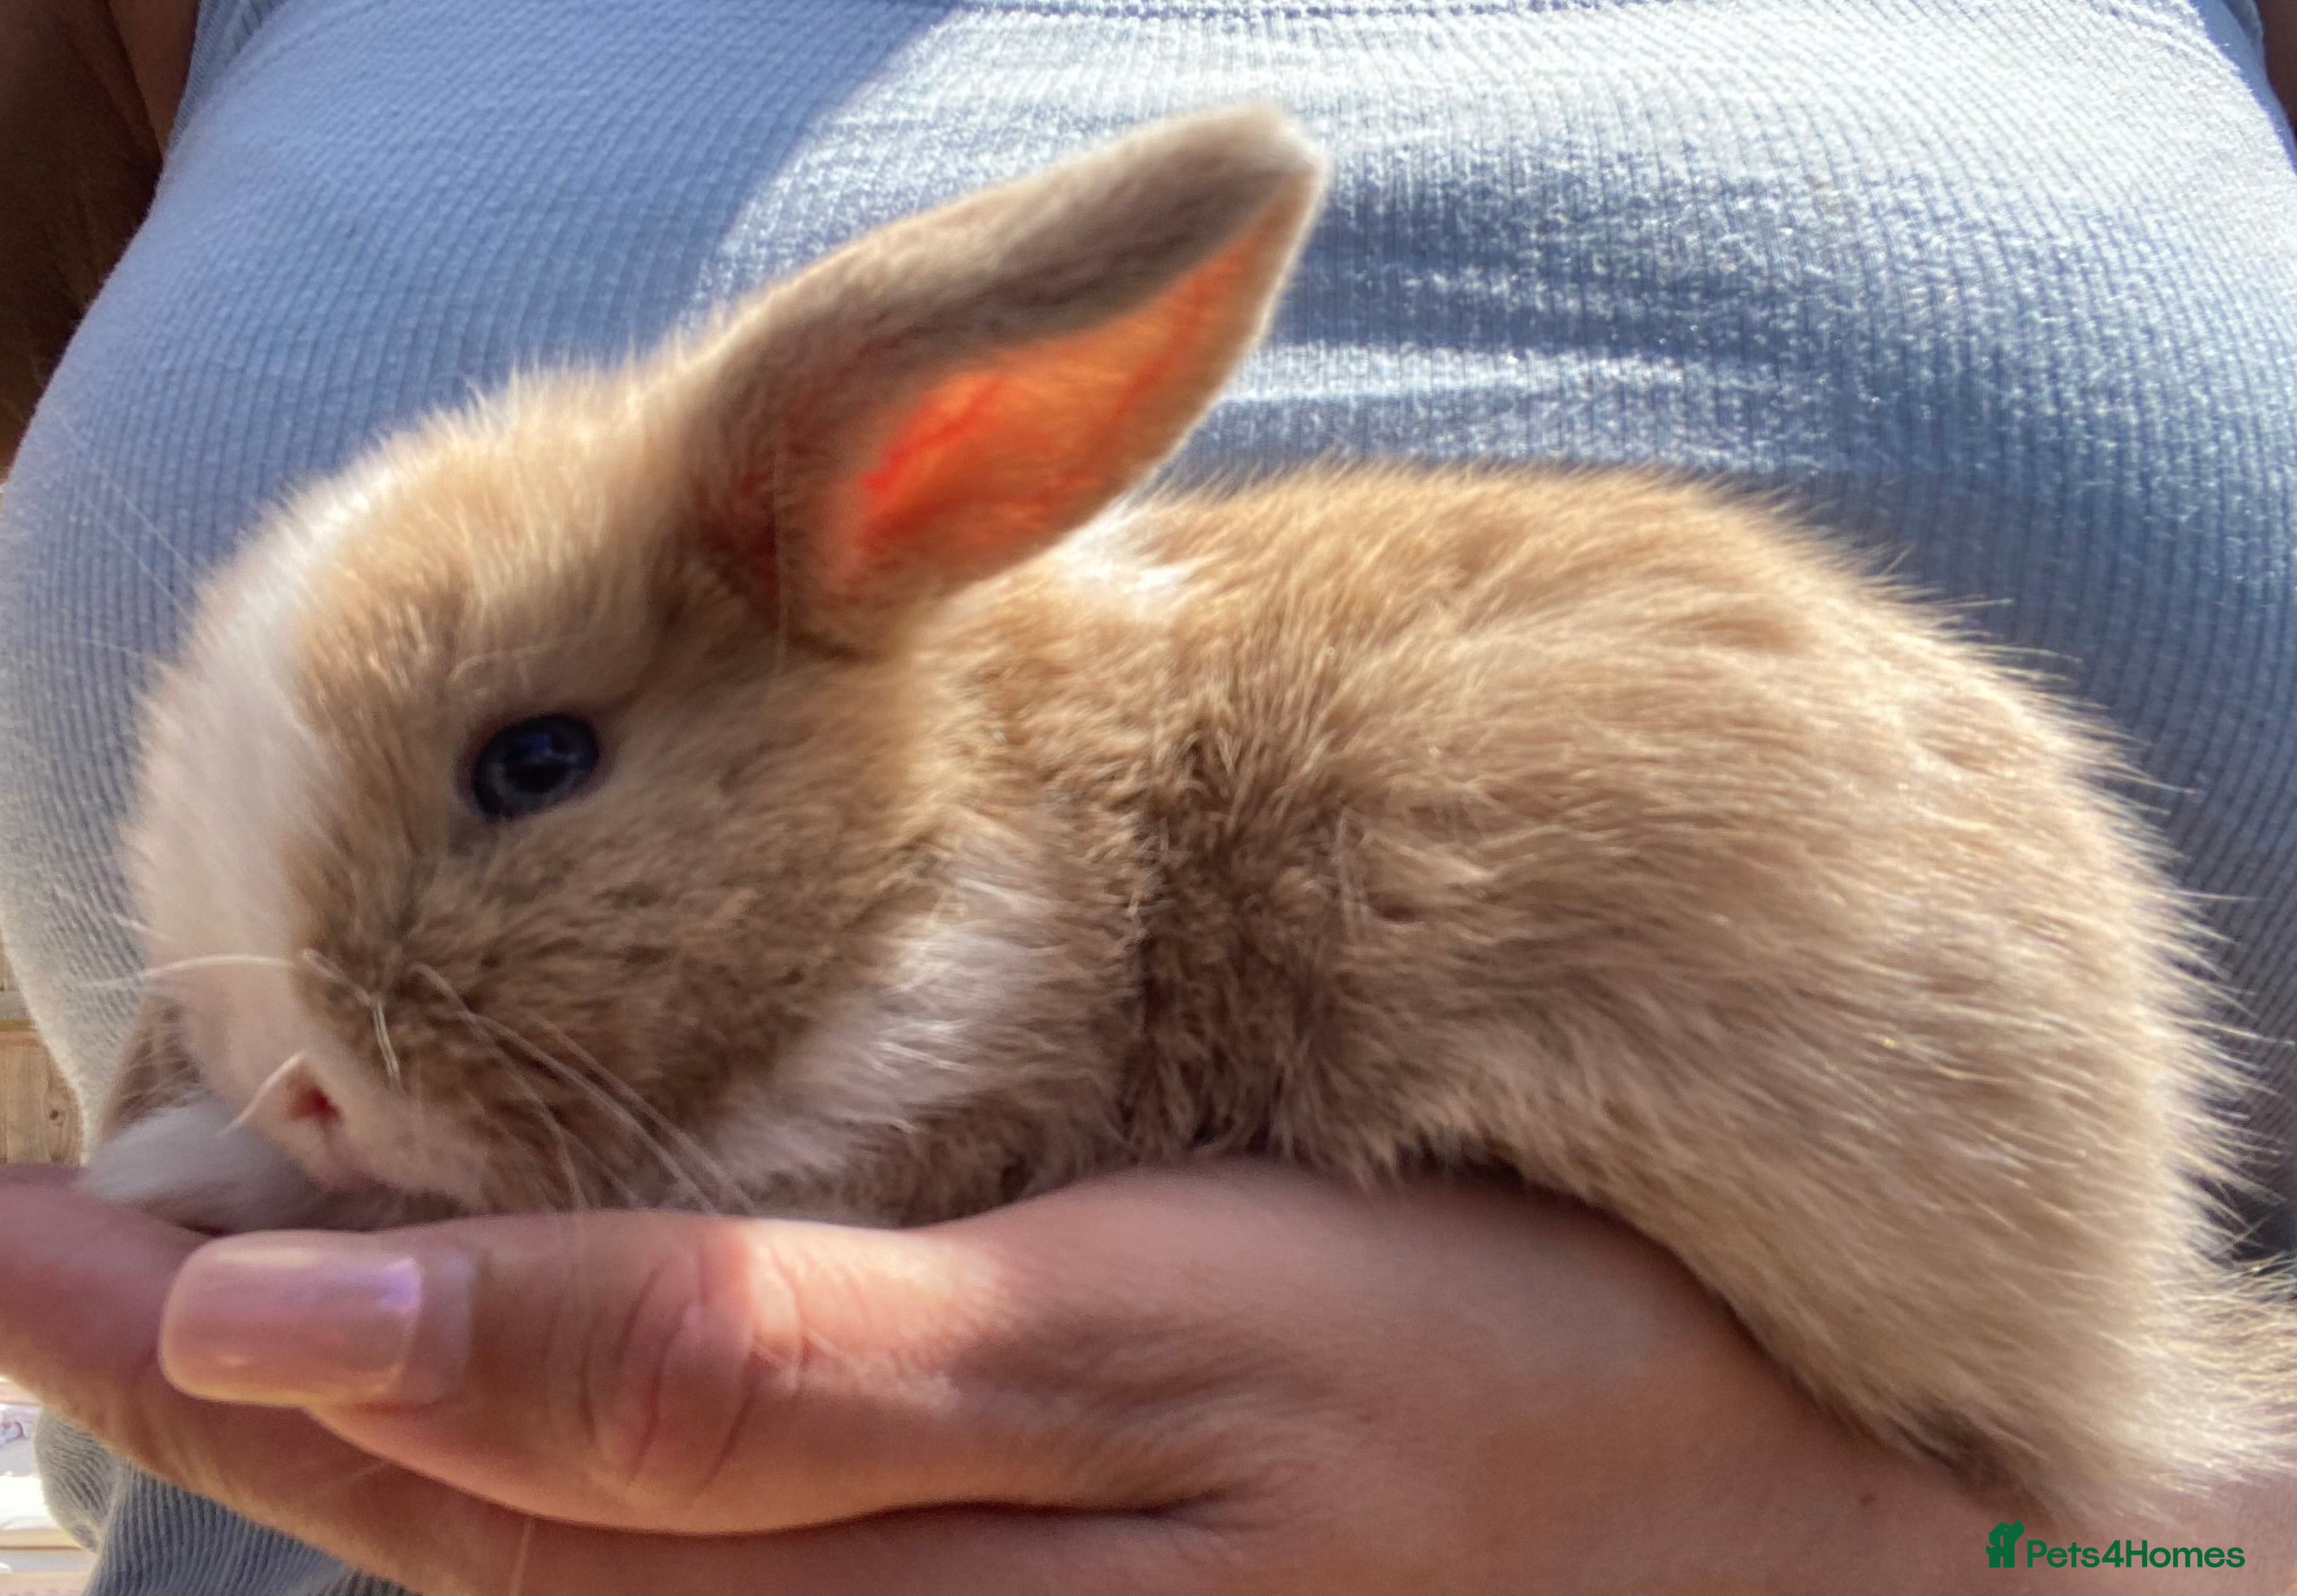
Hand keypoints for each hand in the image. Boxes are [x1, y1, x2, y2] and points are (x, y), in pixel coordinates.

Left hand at [0, 1162, 2285, 1592]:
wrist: (1734, 1508)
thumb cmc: (1479, 1388)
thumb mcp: (1134, 1352)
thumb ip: (744, 1368)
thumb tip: (338, 1315)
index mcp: (849, 1593)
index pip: (429, 1472)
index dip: (189, 1339)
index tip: (12, 1213)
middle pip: (445, 1524)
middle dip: (213, 1356)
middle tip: (43, 1207)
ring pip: (539, 1544)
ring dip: (352, 1392)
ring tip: (199, 1238)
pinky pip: (686, 1543)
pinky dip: (542, 1424)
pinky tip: (493, 1319)